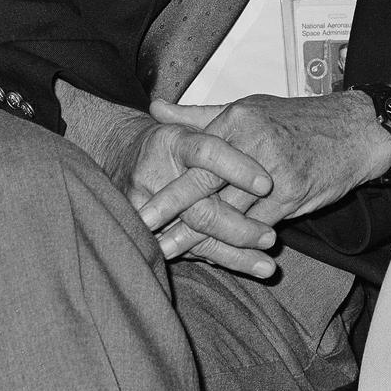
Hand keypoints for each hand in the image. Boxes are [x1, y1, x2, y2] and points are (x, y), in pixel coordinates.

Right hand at [54, 77, 276, 275]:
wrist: (119, 155)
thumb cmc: (168, 142)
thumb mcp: (189, 125)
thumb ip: (216, 123)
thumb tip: (248, 125)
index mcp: (172, 141)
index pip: (206, 153)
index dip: (236, 168)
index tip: (266, 184)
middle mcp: (155, 175)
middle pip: (200, 208)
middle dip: (238, 226)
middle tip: (271, 237)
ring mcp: (145, 208)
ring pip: (196, 237)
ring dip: (234, 254)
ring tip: (267, 266)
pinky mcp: (143, 232)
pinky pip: (186, 250)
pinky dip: (218, 258)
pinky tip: (246, 268)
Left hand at [142, 93, 390, 257]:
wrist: (354, 130)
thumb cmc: (297, 120)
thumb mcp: (248, 107)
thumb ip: (199, 115)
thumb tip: (154, 107)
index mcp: (237, 120)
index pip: (193, 155)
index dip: (165, 181)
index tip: (136, 200)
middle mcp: (252, 144)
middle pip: (203, 183)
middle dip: (168, 210)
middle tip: (140, 230)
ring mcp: (273, 172)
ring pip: (228, 210)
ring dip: (196, 235)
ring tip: (167, 251)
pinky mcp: (292, 195)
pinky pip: (257, 225)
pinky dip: (235, 242)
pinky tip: (215, 256)